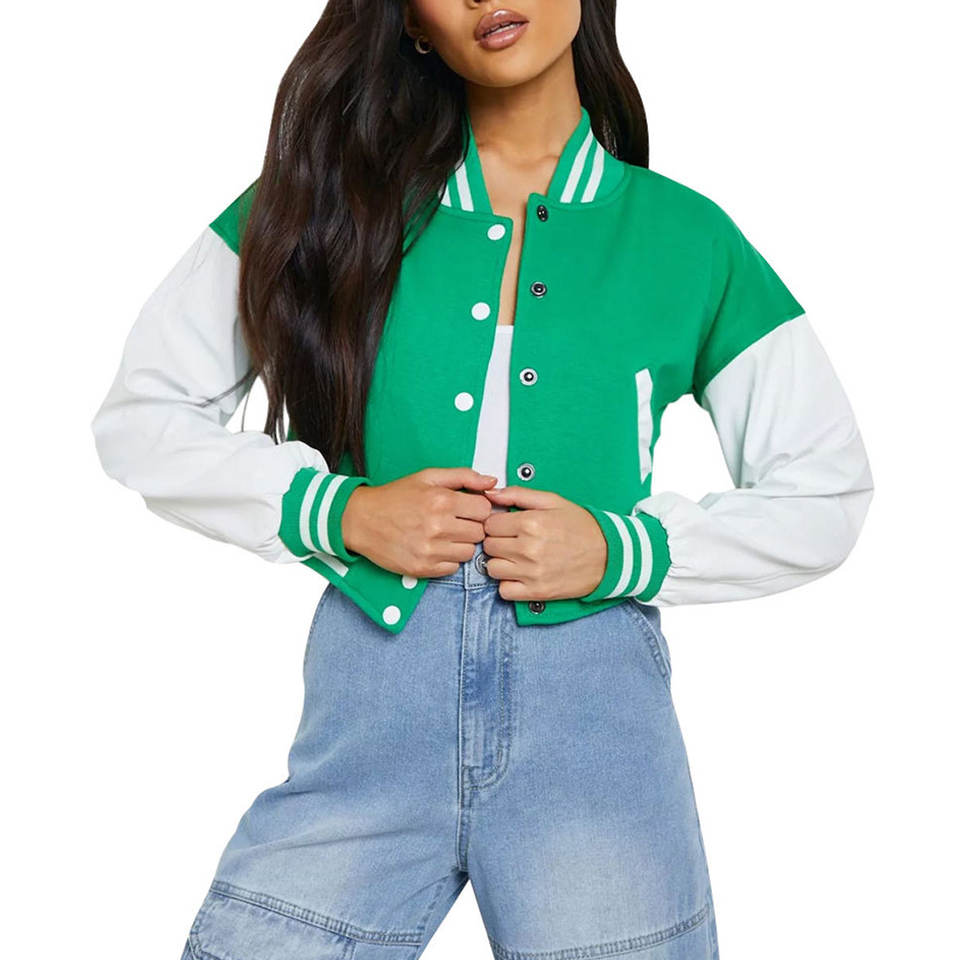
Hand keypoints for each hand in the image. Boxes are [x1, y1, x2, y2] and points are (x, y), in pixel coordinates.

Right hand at [341, 467, 496, 577]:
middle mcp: (438, 526)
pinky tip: (434, 547)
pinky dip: (447, 559)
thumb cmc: (395, 497)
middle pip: (479, 533)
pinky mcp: (422, 568)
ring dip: (460, 544)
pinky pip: (452, 568)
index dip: (477, 509)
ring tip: (443, 535)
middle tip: (453, 522)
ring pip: (468, 552)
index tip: (466, 509)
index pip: (484, 510)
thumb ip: (463, 477)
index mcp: (442, 500)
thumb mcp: (428, 477)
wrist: (361, 519)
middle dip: (470, 526)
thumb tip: (492, 482)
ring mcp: (430, 550)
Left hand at [481, 486, 606, 600]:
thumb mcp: (553, 501)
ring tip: (516, 557)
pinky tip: (520, 574)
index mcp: (530, 523)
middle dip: (498, 541)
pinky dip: (508, 584)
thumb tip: (490, 493)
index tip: (507, 526)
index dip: (497, 523)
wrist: (610, 556)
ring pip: (492, 568)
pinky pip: (504, 591)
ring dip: (501, 562)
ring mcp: (531, 572)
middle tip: (513, 540)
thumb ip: (519, 494)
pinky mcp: (537, 592)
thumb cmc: (583, 527)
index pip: (489, 524)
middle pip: (489, 546)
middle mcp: (528, 549)